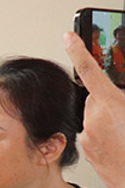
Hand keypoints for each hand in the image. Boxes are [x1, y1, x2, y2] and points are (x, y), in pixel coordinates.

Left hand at [65, 31, 124, 187]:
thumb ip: (122, 97)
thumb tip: (117, 92)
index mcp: (111, 103)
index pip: (90, 70)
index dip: (78, 50)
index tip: (68, 37)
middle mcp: (94, 118)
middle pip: (95, 99)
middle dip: (108, 103)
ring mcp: (88, 136)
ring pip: (94, 118)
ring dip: (107, 122)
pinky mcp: (87, 150)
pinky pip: (93, 135)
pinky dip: (104, 137)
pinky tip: (120, 146)